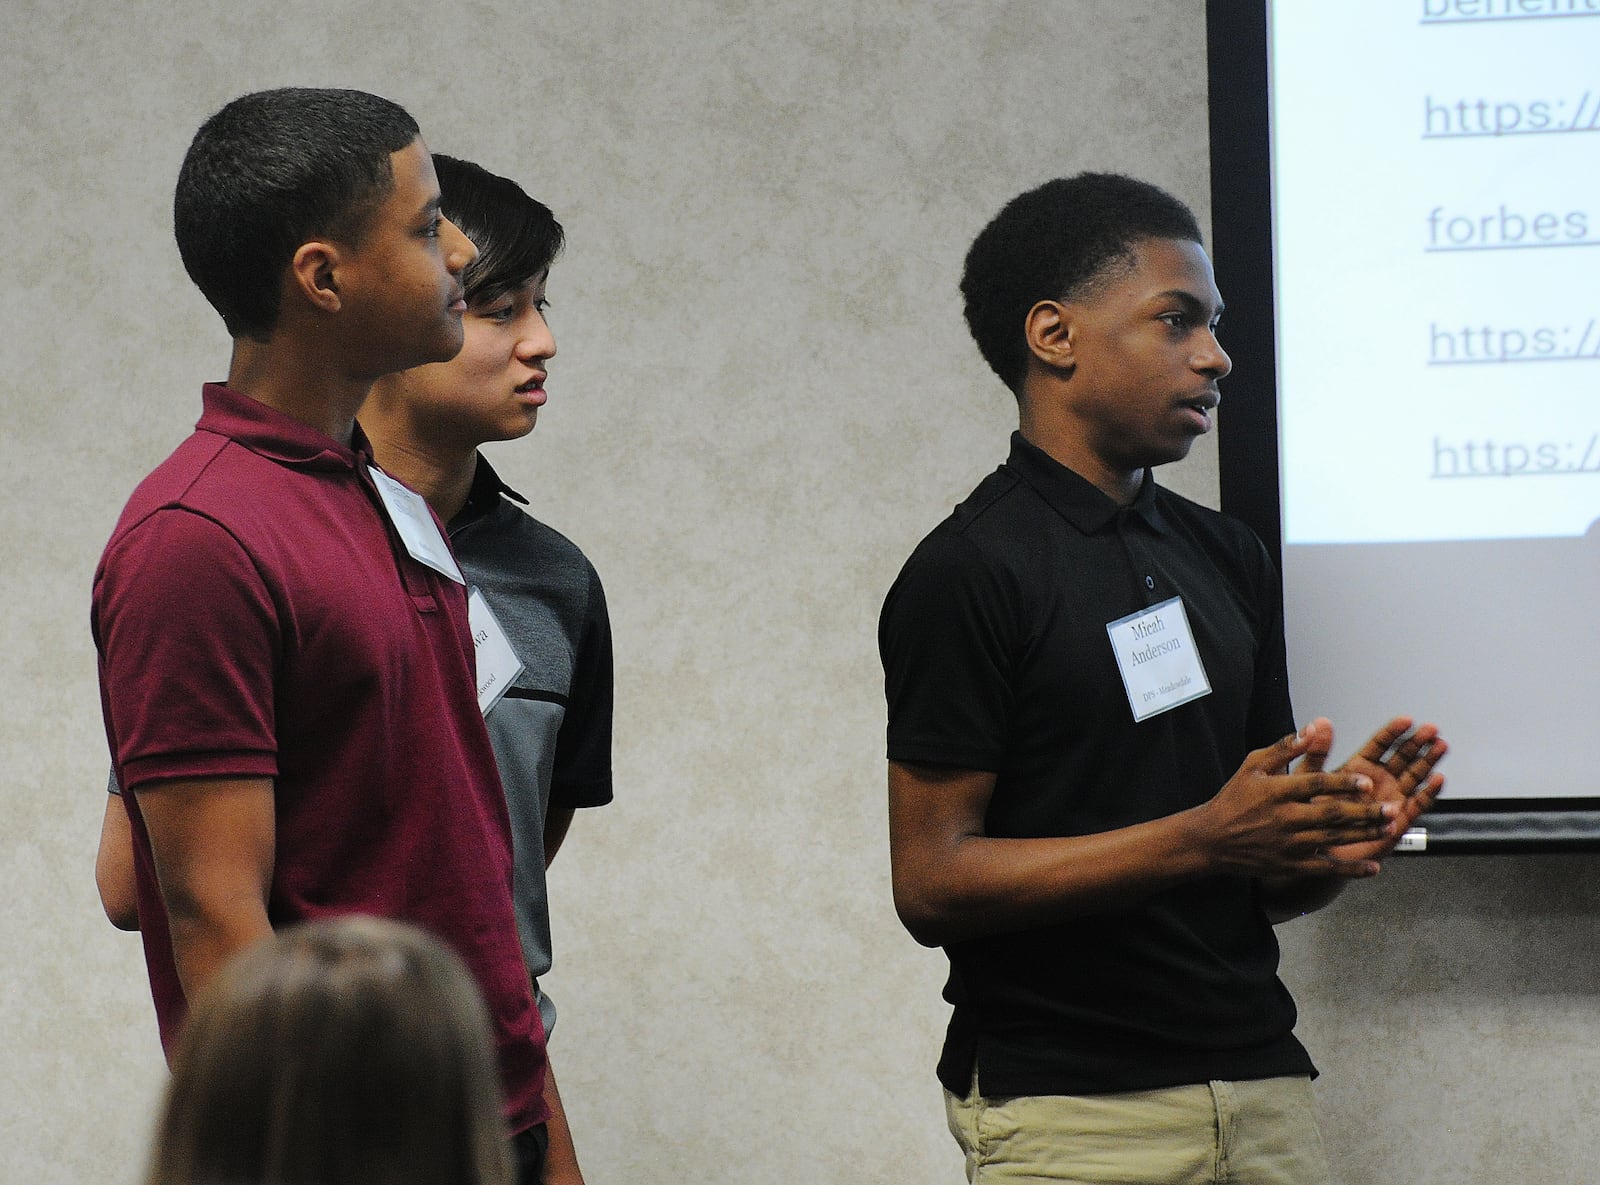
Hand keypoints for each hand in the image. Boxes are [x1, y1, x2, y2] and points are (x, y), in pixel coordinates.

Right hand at [1195, 726, 1398, 879]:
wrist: (1211, 839)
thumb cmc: (1234, 799)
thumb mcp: (1253, 765)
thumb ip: (1286, 748)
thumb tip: (1313, 728)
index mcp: (1277, 792)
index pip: (1315, 785)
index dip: (1343, 783)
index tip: (1367, 781)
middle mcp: (1284, 818)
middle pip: (1331, 814)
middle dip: (1364, 812)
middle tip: (1390, 808)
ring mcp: (1289, 845)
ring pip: (1334, 839)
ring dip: (1364, 834)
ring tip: (1389, 828)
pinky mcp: (1291, 865)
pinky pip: (1325, 868)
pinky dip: (1350, 870)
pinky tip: (1373, 868)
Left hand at [1307, 716, 1445, 865]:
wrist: (1315, 848)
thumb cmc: (1309, 814)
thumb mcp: (1310, 778)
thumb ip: (1318, 752)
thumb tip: (1321, 723)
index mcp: (1357, 768)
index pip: (1380, 745)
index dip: (1393, 732)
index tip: (1407, 720)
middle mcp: (1377, 781)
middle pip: (1402, 757)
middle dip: (1417, 743)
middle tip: (1431, 730)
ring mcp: (1389, 799)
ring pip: (1414, 776)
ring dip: (1428, 761)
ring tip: (1440, 746)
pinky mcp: (1396, 820)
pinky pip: (1417, 804)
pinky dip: (1428, 792)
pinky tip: (1437, 779)